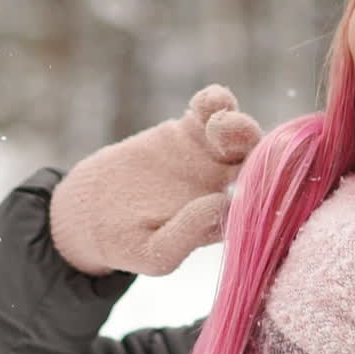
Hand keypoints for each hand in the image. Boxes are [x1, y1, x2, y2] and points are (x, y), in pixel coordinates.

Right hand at [49, 84, 261, 275]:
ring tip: (219, 124)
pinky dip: (216, 100)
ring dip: (240, 125)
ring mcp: (211, 156)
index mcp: (226, 221)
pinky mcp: (191, 131)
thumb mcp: (151, 253)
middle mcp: (227, 187)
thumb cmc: (126, 241)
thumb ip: (185, 236)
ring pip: (241, 134)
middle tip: (243, 151)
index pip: (257, 208)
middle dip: (261, 153)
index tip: (249, 186)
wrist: (92, 209)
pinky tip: (207, 102)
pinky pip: (213, 110)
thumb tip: (221, 204)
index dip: (262, 194)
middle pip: (259, 167)